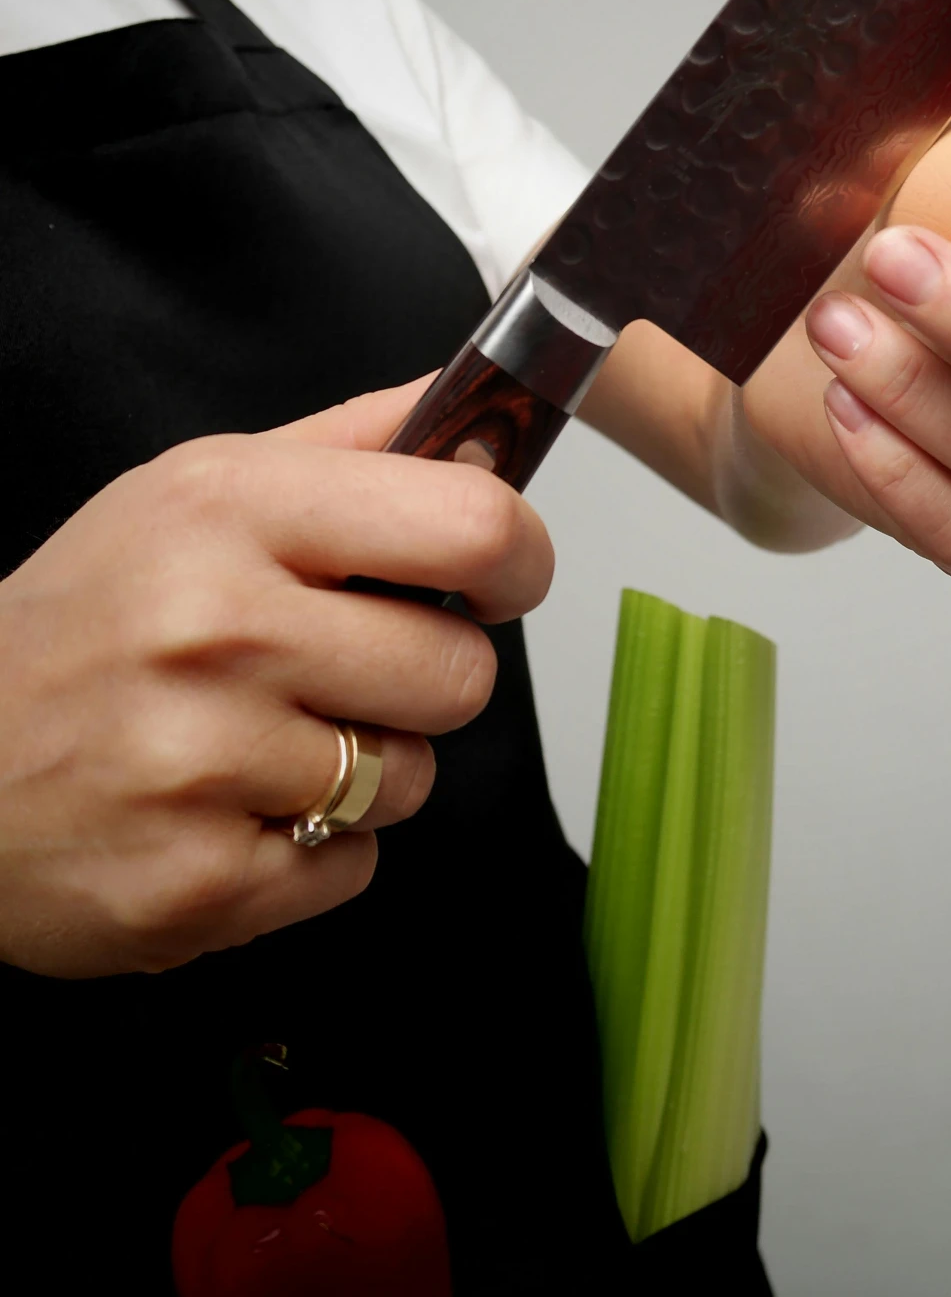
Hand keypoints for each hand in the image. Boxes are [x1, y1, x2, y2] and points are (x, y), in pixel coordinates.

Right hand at [0, 378, 552, 977]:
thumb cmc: (88, 620)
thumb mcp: (200, 490)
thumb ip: (356, 445)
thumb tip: (485, 413)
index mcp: (233, 509)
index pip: (472, 526)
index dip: (516, 557)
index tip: (499, 576)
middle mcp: (220, 629)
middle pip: (462, 674)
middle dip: (425, 679)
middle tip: (343, 671)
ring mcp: (206, 764)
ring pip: (412, 778)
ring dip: (365, 769)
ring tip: (263, 741)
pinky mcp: (200, 882)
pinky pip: (354, 866)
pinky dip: (310, 851)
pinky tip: (229, 810)